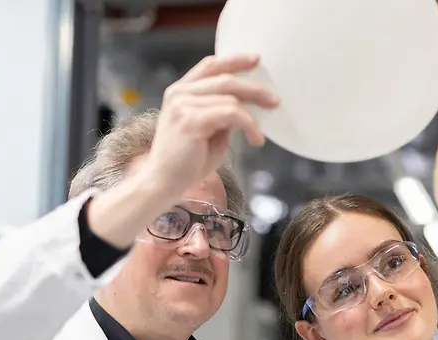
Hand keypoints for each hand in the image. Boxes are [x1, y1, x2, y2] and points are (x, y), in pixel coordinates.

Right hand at [137, 54, 279, 195]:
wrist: (163, 182)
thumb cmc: (186, 161)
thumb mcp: (210, 131)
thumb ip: (223, 114)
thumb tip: (246, 105)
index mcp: (180, 91)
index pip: (209, 66)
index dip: (234, 60)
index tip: (256, 60)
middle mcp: (179, 93)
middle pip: (225, 79)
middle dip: (254, 88)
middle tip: (274, 100)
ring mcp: (183, 105)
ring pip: (230, 98)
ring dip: (252, 116)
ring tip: (259, 134)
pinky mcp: (191, 120)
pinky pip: (231, 113)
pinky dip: (249, 125)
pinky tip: (255, 139)